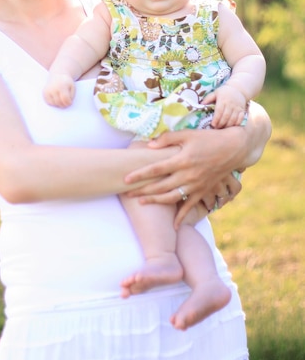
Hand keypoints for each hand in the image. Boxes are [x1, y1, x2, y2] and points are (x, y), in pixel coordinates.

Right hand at [43, 74, 75, 107]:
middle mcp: (53, 88)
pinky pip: (48, 102)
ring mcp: (48, 90)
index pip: (65, 99)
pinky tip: (56, 98)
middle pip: (59, 102)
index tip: (70, 103)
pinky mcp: (44, 92)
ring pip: (53, 103)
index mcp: (62, 86)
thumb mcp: (72, 87)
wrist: (58, 75)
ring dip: (58, 104)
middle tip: (66, 103)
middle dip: (63, 105)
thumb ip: (71, 96)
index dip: (68, 103)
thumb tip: (68, 104)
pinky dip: (53, 103)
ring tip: (61, 99)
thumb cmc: (66, 83)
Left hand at [124, 128, 245, 222]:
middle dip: (142, 190)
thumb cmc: (208, 138)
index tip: (125, 179)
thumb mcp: (188, 134)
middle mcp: (188, 175)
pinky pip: (190, 206)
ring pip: (171, 197)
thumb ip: (168, 139)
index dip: (140, 174)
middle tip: (126, 193)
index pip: (155, 169)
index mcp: (182, 160)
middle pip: (160, 186)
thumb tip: (150, 145)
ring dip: (155, 201)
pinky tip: (172, 225)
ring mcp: (196, 185)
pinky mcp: (203, 191)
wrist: (234, 149)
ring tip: (141, 202)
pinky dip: (181, 217)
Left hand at [203, 85, 246, 128]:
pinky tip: (231, 127)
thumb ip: (208, 98)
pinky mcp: (242, 110)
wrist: (238, 89)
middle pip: (226, 116)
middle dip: (221, 124)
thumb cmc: (224, 92)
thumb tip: (201, 104)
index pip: (219, 111)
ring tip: (222, 129)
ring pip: (233, 119)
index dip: (216, 119)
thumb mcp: (215, 92)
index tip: (213, 124)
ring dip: (227, 125)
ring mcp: (237, 107)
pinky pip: (240, 118)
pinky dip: (236, 124)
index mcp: (222, 100)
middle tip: (216, 128)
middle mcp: (230, 104)